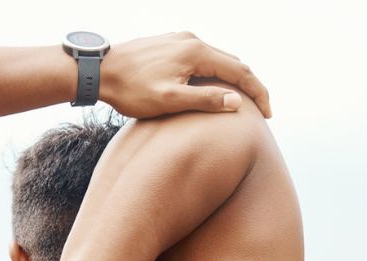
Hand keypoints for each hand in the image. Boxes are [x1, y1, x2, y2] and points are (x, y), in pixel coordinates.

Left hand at [100, 31, 271, 117]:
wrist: (97, 71)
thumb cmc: (129, 90)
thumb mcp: (168, 101)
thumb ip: (204, 100)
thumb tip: (237, 102)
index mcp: (196, 52)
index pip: (240, 71)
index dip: (258, 93)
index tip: (268, 114)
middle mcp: (191, 40)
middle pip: (232, 62)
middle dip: (249, 86)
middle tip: (260, 110)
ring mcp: (179, 40)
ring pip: (216, 59)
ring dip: (230, 79)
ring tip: (239, 102)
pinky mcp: (168, 44)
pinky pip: (200, 57)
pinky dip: (213, 72)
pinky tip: (211, 87)